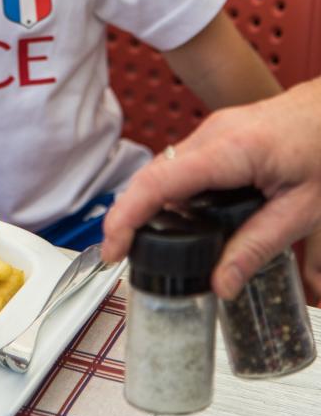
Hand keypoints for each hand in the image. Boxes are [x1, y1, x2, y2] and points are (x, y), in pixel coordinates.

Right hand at [101, 78, 320, 298]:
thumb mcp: (301, 210)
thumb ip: (258, 247)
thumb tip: (221, 284)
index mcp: (230, 150)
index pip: (159, 182)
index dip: (127, 216)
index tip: (113, 247)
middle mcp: (212, 134)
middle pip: (151, 175)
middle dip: (127, 214)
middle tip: (121, 255)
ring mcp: (210, 131)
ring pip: (161, 167)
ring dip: (145, 202)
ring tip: (141, 243)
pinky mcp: (215, 135)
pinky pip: (178, 163)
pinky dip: (165, 190)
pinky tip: (175, 218)